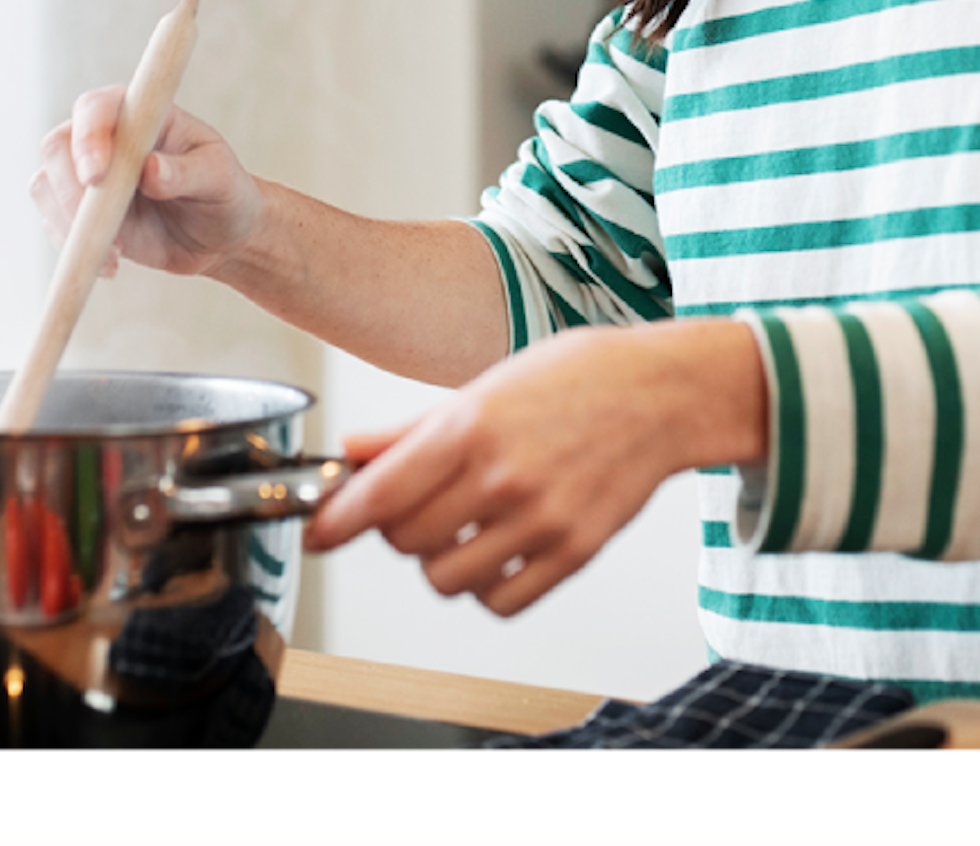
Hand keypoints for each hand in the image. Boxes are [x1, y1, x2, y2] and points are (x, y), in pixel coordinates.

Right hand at [29, 89, 264, 279]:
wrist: (220, 236)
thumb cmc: (224, 192)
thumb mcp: (219, 179)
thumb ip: (186, 172)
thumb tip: (150, 170)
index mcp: (140, 114)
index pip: (96, 108)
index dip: (89, 136)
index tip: (98, 176)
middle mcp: (105, 137)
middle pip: (58, 146)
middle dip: (70, 187)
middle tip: (99, 225)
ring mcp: (86, 174)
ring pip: (47, 186)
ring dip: (69, 223)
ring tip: (116, 252)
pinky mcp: (79, 211)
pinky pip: (52, 223)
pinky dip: (72, 247)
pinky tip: (111, 263)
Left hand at [305, 322, 766, 616]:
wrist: (661, 393)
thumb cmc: (578, 377)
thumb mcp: (487, 385)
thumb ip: (415, 428)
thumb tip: (353, 450)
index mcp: (472, 426)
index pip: (379, 494)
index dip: (335, 519)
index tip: (318, 530)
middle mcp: (502, 477)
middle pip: (405, 541)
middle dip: (398, 529)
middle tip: (416, 506)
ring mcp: (539, 519)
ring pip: (446, 579)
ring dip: (441, 560)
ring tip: (463, 529)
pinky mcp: (574, 552)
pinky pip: (501, 602)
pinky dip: (487, 588)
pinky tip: (497, 552)